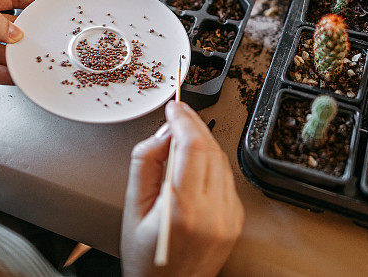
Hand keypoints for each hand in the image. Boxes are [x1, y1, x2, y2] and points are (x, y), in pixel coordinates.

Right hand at [121, 101, 244, 276]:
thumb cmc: (146, 259)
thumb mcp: (132, 208)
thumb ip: (145, 164)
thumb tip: (162, 134)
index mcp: (183, 210)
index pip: (192, 147)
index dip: (183, 120)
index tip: (174, 108)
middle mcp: (213, 214)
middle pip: (210, 149)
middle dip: (193, 125)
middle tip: (177, 113)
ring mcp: (229, 218)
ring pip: (221, 161)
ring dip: (203, 141)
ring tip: (183, 134)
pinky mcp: (236, 220)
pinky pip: (226, 179)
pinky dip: (212, 162)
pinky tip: (196, 159)